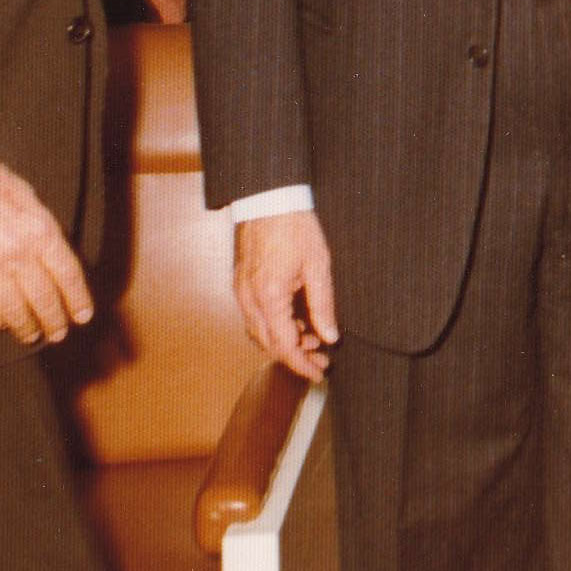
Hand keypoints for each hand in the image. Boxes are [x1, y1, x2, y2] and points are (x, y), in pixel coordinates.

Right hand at [0, 163, 92, 345]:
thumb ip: (40, 226)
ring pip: (16, 313)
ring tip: (33, 335)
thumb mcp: (26, 197)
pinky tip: (2, 324)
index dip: (77, 299)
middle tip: (59, 333)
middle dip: (55, 320)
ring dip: (27, 329)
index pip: (67, 274)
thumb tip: (52, 252)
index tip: (83, 316)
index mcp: (40, 232)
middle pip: (44, 299)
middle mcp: (18, 257)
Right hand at [234, 211, 339, 382]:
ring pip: (259, 334)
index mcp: (269, 297)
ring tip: (311, 339)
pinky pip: (254, 318)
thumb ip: (323, 305)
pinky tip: (293, 322)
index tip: (319, 373)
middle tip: (321, 359)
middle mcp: (249, 300)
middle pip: (268, 345)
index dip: (302, 365)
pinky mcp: (240, 284)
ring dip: (283, 343)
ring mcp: (241, 292)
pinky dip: (272, 327)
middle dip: (295, 357)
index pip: (284, 346)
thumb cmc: (295, 226)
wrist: (269, 197)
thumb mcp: (318, 265)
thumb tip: (330, 337)